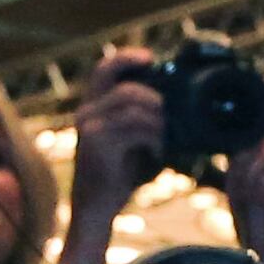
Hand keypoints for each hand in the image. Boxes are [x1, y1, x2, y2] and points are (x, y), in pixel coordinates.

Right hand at [66, 48, 163, 209]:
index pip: (104, 69)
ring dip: (158, 121)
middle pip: (125, 88)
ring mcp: (90, 126)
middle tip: (171, 118)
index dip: (126, 58)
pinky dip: (153, 137)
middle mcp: (87, 111)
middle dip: (155, 99)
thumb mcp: (133, 139)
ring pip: (132, 106)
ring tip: (165, 140)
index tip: (151, 58)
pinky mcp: (97, 142)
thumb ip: (144, 119)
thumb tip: (176, 106)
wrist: (97, 205)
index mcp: (94, 106)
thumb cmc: (120, 172)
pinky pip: (134, 127)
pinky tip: (157, 152)